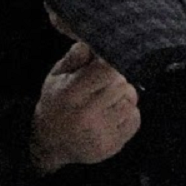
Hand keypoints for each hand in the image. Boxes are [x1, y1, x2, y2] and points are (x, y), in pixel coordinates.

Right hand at [29, 42, 139, 173]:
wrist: (51, 143)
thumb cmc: (56, 102)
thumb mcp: (57, 75)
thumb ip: (76, 56)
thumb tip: (94, 40)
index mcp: (71, 92)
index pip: (106, 69)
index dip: (112, 61)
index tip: (109, 60)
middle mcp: (86, 114)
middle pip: (121, 84)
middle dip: (117, 79)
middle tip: (105, 83)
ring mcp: (100, 132)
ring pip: (131, 100)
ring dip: (124, 96)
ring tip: (107, 100)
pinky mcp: (112, 146)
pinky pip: (135, 119)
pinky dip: (128, 114)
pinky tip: (112, 115)